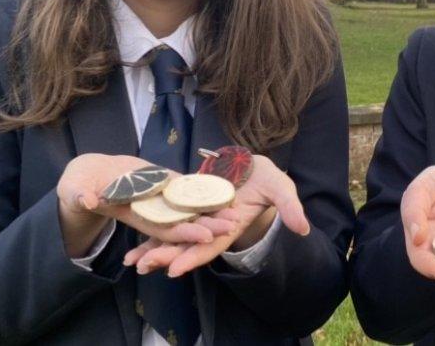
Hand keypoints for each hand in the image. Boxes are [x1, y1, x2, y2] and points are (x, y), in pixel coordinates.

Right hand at [56, 153, 239, 257]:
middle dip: (208, 223)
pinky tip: (222, 183)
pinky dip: (201, 185)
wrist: (85, 177)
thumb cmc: (78, 187)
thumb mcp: (76, 190)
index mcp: (134, 214)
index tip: (206, 235)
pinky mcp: (160, 180)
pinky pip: (183, 184)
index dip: (185, 231)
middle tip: (234, 223)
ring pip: (188, 203)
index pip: (163, 227)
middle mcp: (150, 208)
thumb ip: (82, 196)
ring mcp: (157, 194)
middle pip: (183, 218)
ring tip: (236, 205)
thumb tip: (87, 199)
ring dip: (211, 206)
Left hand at [123, 155, 310, 276]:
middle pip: (185, 245)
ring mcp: (197, 215)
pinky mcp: (187, 202)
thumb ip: (289, 207)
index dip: (193, 257)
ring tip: (130, 261)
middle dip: (164, 256)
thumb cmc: (267, 178)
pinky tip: (132, 235)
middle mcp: (210, 226)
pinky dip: (152, 227)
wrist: (251, 164)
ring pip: (173, 236)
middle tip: (142, 266)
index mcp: (229, 225)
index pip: (210, 245)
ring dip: (152, 248)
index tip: (175, 269)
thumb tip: (303, 228)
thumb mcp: (280, 188)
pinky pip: (167, 217)